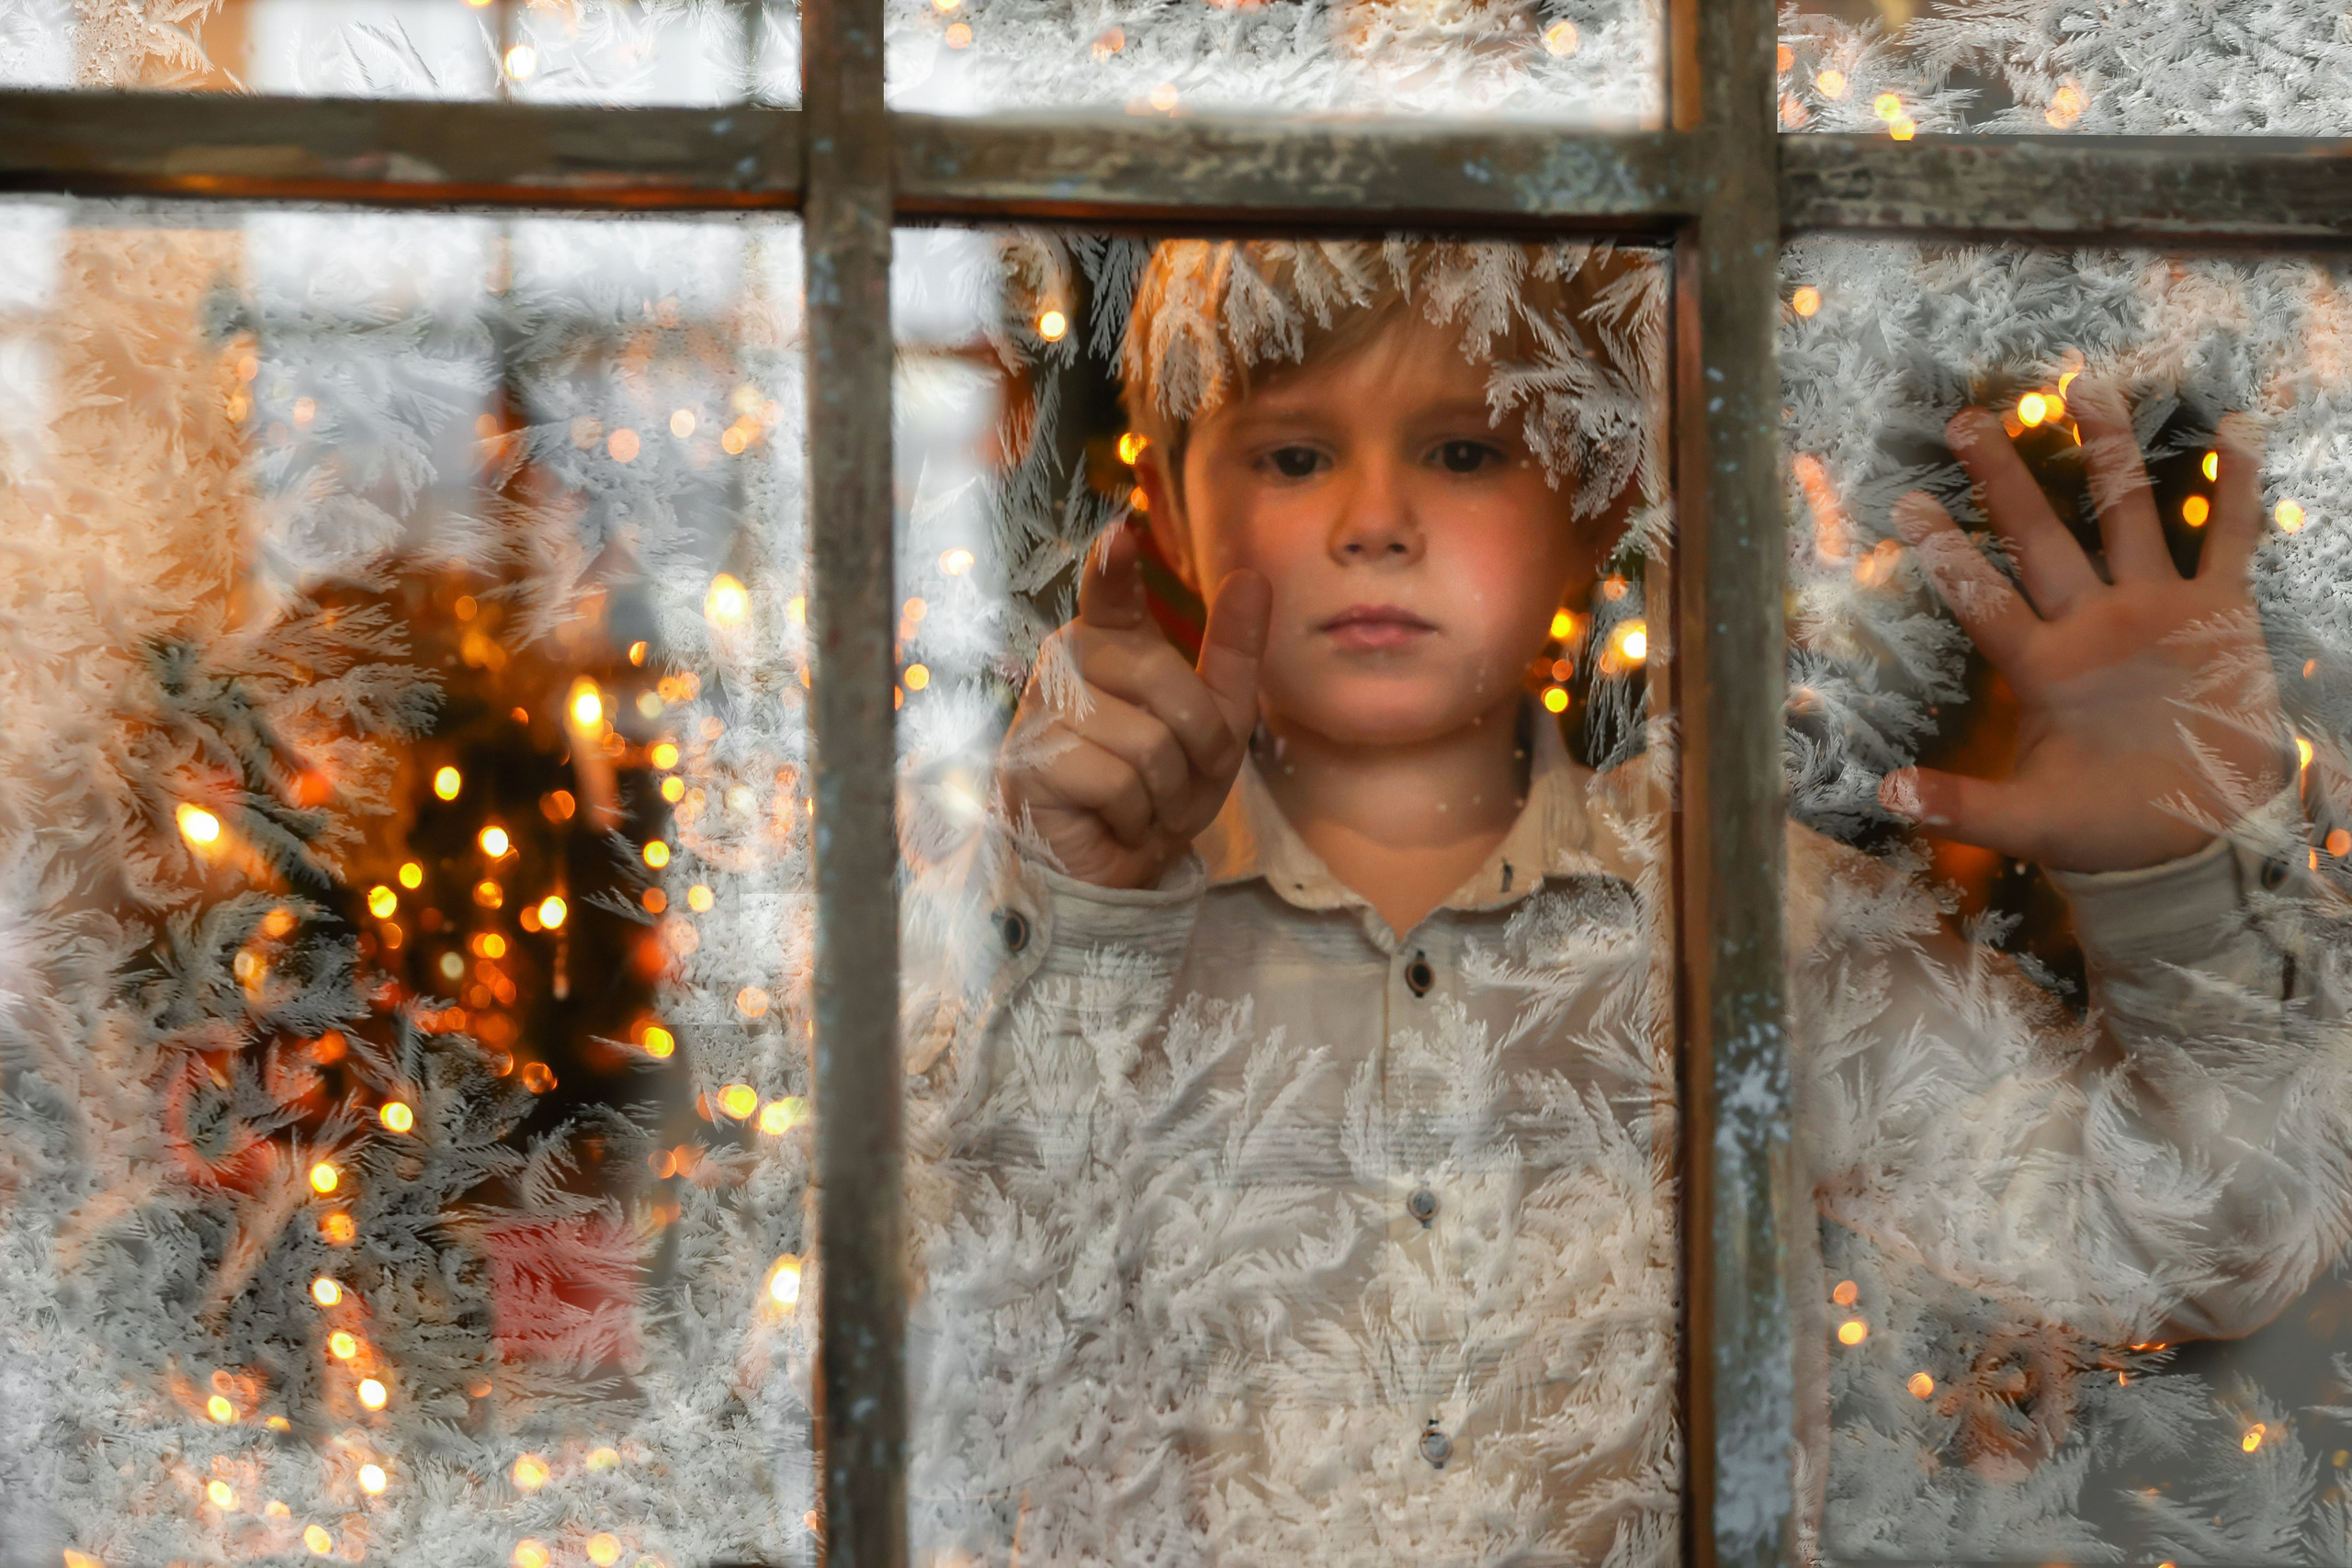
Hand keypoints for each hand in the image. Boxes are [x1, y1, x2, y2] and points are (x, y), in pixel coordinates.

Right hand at [998, 521, 1270, 888]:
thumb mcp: (1216, 721)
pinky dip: (1134, 816)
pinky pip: (1118, 784)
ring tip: (1144, 803)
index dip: (1113, 568)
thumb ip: (1231, 652)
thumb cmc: (1160, 785)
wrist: (1113, 865)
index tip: (1119, 538)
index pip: (1110, 593)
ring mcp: (1042, 709)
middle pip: (1167, 684)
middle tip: (1176, 779)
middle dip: (1198, 747)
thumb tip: (1251, 576)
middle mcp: (1068, 661)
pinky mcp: (1031, 762)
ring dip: (1166, 792)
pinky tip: (1114, 820)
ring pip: (1148, 742)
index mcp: (1112, 640)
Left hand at [1878, 382, 2289, 873]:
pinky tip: (2235, 424)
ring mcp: (2153, 611)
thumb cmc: (2108, 830)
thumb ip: (1963, 807)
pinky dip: (2237, 485)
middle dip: (2006, 481)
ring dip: (2110, 455)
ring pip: (2126, 515)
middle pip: (2040, 537)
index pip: (1984, 598)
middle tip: (1964, 420)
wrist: (2198, 838)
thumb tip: (1884, 796)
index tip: (1907, 505)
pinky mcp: (2218, 614)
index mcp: (2042, 668)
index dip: (1949, 554)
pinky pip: (2227, 537)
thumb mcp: (2032, 822)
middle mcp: (2089, 625)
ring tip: (2089, 385)